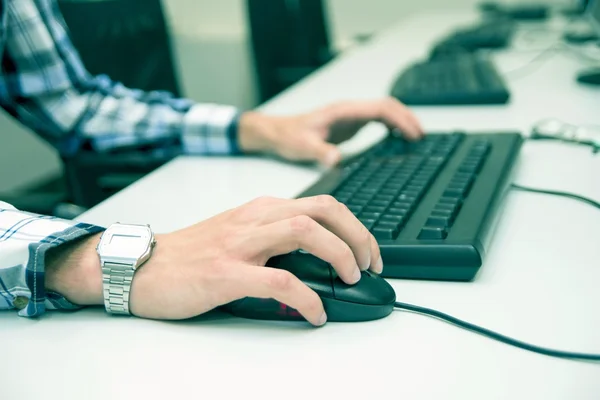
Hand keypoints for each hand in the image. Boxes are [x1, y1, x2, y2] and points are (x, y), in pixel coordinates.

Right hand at [46, 196, 381, 325]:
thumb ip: (274, 240)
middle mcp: (255, 219)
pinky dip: (307, 298)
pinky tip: (316, 313)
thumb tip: (315, 261)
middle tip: (370, 265)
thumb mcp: (238, 235)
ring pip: (305, 232)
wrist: (140, 266)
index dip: (354, 226)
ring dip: (339, 255)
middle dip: (357, 235)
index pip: (321, 204)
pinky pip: (279, 281)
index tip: (368, 251)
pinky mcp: (225, 273)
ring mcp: (240, 244)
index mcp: (260, 210)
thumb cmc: (190, 254)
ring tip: (351, 280)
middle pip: (323, 210)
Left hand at [238, 97, 423, 166]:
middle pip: (388, 107)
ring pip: (384, 112)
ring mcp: (350, 117)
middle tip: (421, 138)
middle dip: (408, 119)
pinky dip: (392, 127)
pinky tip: (398, 139)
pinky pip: (377, 121)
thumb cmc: (288, 136)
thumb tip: (336, 159)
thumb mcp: (302, 146)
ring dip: (402, 121)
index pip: (381, 108)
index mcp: (343, 111)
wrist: (276, 133)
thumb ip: (319, 151)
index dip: (401, 119)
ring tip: (416, 138)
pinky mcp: (349, 126)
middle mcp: (349, 111)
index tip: (414, 134)